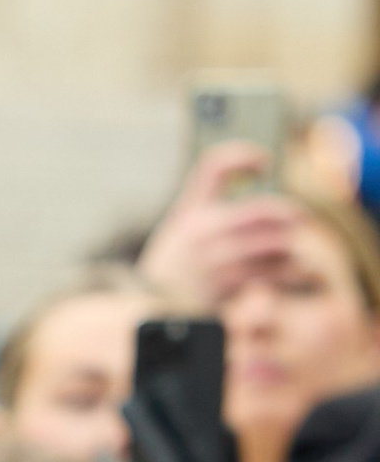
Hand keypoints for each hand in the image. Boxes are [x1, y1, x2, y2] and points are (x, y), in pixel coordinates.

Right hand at [137, 143, 293, 311]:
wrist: (159, 305)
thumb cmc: (179, 256)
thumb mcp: (183, 217)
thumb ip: (211, 188)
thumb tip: (261, 162)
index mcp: (192, 209)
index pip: (215, 166)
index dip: (243, 156)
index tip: (266, 163)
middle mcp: (204, 231)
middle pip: (260, 211)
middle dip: (288, 213)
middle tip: (302, 217)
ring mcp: (215, 258)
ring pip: (272, 244)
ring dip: (289, 245)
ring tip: (292, 249)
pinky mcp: (227, 285)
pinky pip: (269, 273)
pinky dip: (285, 271)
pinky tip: (287, 271)